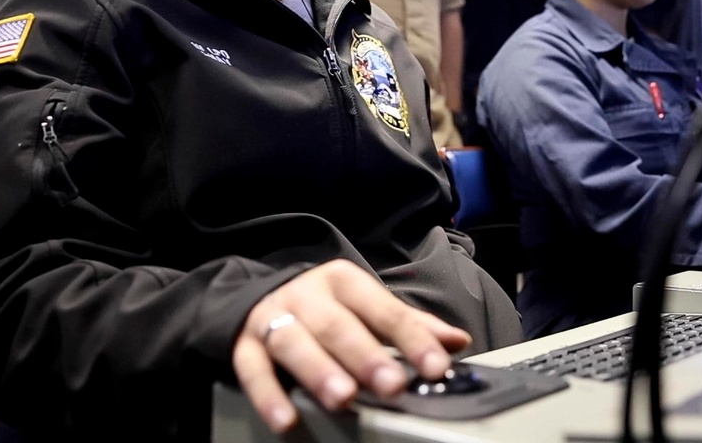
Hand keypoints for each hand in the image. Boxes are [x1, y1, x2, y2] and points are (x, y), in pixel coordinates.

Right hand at [231, 258, 471, 433]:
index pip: (384, 309)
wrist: (259, 297)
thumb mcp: (365, 307)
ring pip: (294, 341)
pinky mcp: (245, 344)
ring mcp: (273, 316)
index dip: (411, 338)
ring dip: (319, 370)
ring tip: (342, 397)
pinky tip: (286, 419)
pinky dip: (268, 395)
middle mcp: (307, 294)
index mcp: (344, 281)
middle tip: (390, 384)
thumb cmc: (326, 308)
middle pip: (338, 325)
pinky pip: (253, 369)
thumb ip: (408, 326)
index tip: (436, 366)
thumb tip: (457, 341)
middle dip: (366, 356)